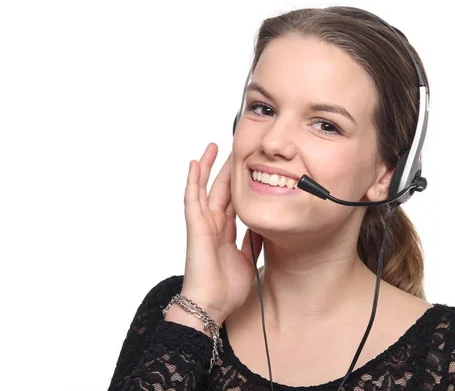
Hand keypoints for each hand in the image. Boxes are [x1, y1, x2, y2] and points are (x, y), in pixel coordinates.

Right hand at [180, 143, 262, 323]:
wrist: (212, 306)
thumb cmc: (226, 288)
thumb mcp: (248, 259)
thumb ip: (252, 240)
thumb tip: (261, 227)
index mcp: (226, 232)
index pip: (234, 201)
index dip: (240, 183)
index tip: (249, 166)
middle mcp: (214, 224)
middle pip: (221, 190)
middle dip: (227, 169)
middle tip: (235, 148)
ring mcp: (203, 224)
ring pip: (205, 189)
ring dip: (208, 167)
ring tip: (213, 147)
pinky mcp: (195, 227)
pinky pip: (193, 199)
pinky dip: (193, 181)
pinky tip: (194, 163)